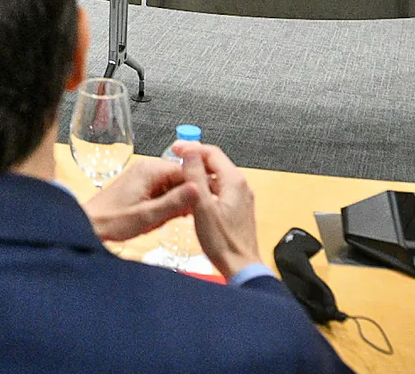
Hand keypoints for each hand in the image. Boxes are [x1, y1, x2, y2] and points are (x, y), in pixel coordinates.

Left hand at [83, 158, 197, 241]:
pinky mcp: (142, 186)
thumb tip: (199, 188)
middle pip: (183, 178)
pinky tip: (156, 218)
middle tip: (176, 218)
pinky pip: (164, 192)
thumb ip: (174, 202)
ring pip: (175, 187)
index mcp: (151, 169)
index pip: (188, 171)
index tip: (204, 207)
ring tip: (160, 219)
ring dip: (173, 206)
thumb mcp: (147, 215)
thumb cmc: (113, 221)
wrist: (89, 224)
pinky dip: (164, 206)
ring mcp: (145, 176)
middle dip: (184, 200)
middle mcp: (149, 168)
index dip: (199, 189)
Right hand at [176, 141, 261, 279]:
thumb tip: (189, 153)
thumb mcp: (202, 206)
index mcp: (234, 181)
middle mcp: (241, 186)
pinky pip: (220, 189)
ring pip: (217, 176)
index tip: (174, 149)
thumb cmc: (222, 241)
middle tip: (174, 159)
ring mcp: (241, 198)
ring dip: (198, 173)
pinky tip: (193, 194)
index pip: (212, 153)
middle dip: (194, 158)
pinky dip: (205, 186)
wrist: (241, 267)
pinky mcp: (237, 208)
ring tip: (179, 176)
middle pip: (215, 163)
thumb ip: (195, 177)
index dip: (191, 148)